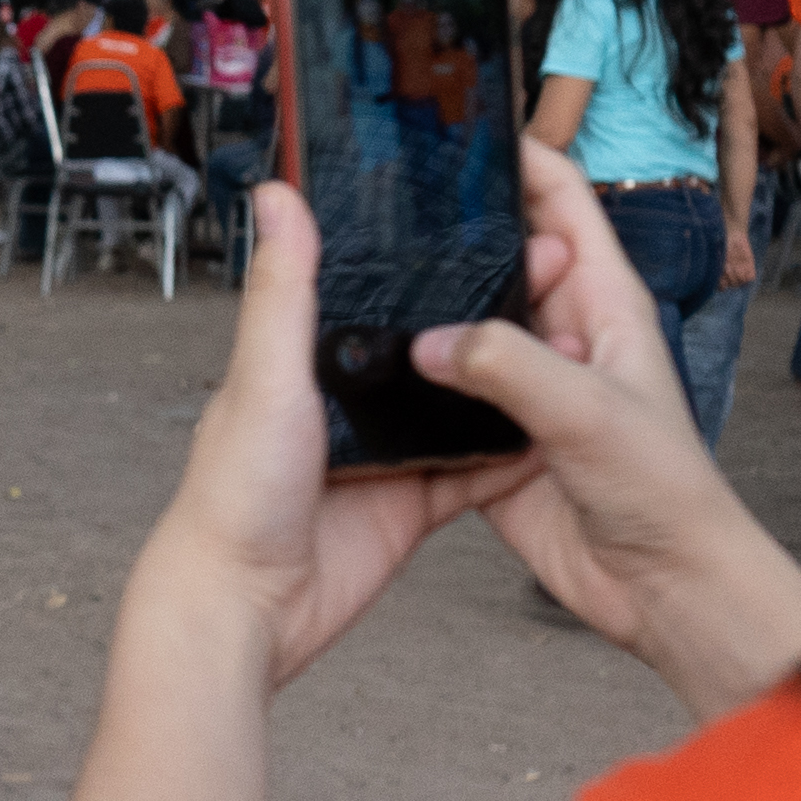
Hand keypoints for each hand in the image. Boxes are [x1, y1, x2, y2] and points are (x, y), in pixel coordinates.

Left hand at [124, 177, 549, 693]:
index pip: (375, 289)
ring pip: (461, 405)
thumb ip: (285, 290)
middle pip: (432, 344)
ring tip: (566, 340)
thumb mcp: (266, 374)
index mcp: (308, 359)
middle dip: (486, 313)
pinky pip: (474, 472)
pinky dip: (511, 455)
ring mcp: (384, 453)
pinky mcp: (412, 504)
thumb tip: (278, 195)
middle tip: (547, 273)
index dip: (426, 258)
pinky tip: (553, 429)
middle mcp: (349, 401)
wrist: (249, 605)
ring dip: (508, 380)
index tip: (481, 224)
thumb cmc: (233, 493)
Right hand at [417, 139, 800, 716]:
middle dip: (452, 236)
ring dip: (427, 313)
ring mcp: (527, 390)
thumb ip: (508, 367)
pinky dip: (414, 386)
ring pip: (465, 330)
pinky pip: (446, 399)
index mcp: (604, 304)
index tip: (458, 134)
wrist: (662, 585)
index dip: (517, 161)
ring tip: (364, 281)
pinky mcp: (496, 443)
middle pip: (499, 262)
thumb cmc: (664, 490)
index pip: (560, 203)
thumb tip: (431, 339)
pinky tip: (370, 372)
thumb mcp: (587, 412)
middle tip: (384, 208)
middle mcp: (563, 337)